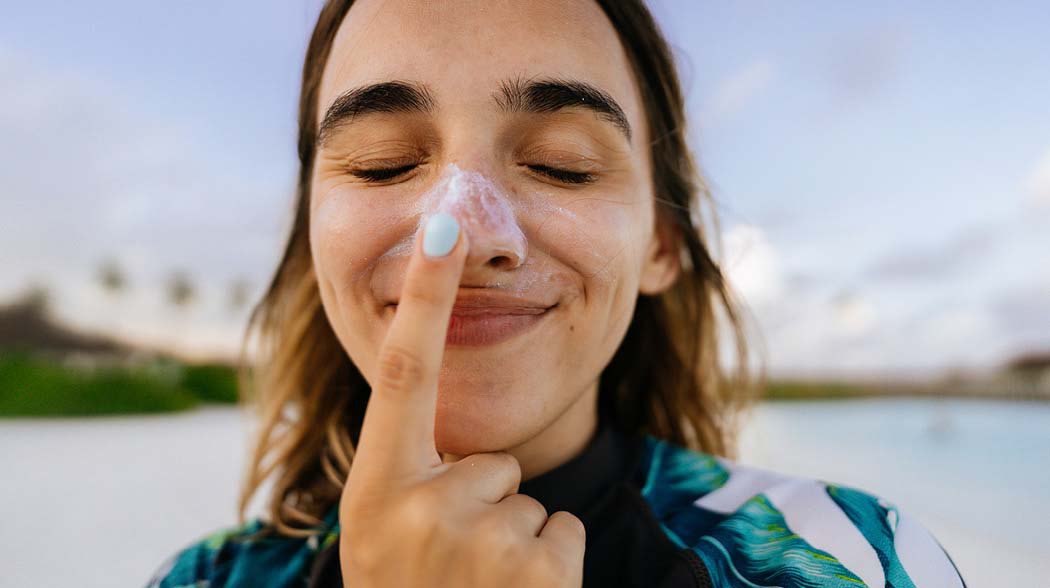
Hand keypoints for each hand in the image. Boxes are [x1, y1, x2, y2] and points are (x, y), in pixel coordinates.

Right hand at [339, 212, 585, 586]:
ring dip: (511, 540)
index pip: (403, 372)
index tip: (442, 226)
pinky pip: (560, 530)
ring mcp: (483, 540)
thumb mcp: (378, 535)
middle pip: (491, 459)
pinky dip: (546, 561)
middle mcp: (422, 507)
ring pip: (527, 499)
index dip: (422, 296)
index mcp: (376, 489)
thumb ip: (408, 473)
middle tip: (448, 565)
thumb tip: (443, 423)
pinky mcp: (541, 568)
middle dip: (484, 504)